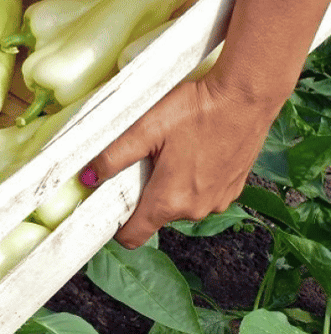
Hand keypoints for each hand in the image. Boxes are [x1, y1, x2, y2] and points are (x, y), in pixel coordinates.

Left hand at [87, 76, 279, 248]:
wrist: (247, 96)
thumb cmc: (197, 109)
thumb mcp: (145, 128)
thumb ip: (113, 156)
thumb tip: (86, 178)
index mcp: (170, 200)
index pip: (134, 236)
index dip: (116, 227)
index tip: (108, 208)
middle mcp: (196, 209)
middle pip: (156, 216)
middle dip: (143, 194)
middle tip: (143, 161)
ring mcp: (219, 201)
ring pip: (180, 205)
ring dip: (170, 187)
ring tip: (171, 152)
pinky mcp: (233, 189)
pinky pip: (202, 195)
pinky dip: (192, 180)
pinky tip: (193, 152)